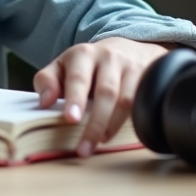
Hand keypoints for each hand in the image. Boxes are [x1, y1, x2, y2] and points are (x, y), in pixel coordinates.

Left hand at [33, 38, 168, 157]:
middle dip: (96, 121)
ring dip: (113, 126)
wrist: (126, 49)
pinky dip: (135, 121)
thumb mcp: (63, 66)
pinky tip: (125, 134)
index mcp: (83, 54)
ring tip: (101, 143)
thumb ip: (47, 81)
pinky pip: (144, 102)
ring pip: (127, 100)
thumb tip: (44, 102)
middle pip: (106, 92)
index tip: (70, 119)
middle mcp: (109, 58)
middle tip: (85, 146)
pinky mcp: (150, 78)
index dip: (75, 99)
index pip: (79, 78)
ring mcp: (131, 68)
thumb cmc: (87, 65)